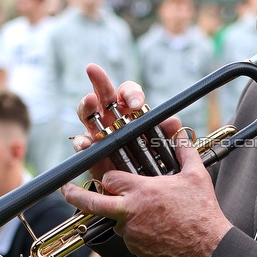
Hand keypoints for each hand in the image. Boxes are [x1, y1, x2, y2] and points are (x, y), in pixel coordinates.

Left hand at [62, 128, 231, 256]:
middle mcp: (129, 212)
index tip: (113, 176)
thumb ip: (185, 151)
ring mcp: (130, 233)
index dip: (110, 176)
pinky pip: (127, 235)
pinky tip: (154, 226)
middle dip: (75, 195)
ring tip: (142, 213)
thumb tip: (182, 134)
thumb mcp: (196, 175)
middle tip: (65, 189)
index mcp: (141, 191)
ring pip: (113, 219)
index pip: (110, 178)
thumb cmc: (201, 211)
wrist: (206, 247)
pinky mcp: (135, 248)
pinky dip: (134, 229)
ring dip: (120, 214)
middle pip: (92, 202)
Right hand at [72, 63, 181, 181]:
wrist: (137, 186)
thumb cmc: (149, 160)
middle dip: (99, 81)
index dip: (131, 93)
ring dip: (87, 104)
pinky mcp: (90, 151)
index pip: (128, 92)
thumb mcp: (160, 147)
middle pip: (104, 94)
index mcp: (129, 111)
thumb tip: (174, 122)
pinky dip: (82, 142)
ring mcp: (98, 132)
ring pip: (88, 113)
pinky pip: (82, 143)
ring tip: (89, 100)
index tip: (137, 103)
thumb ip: (165, 133)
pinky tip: (85, 142)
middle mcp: (112, 117)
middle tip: (94, 70)